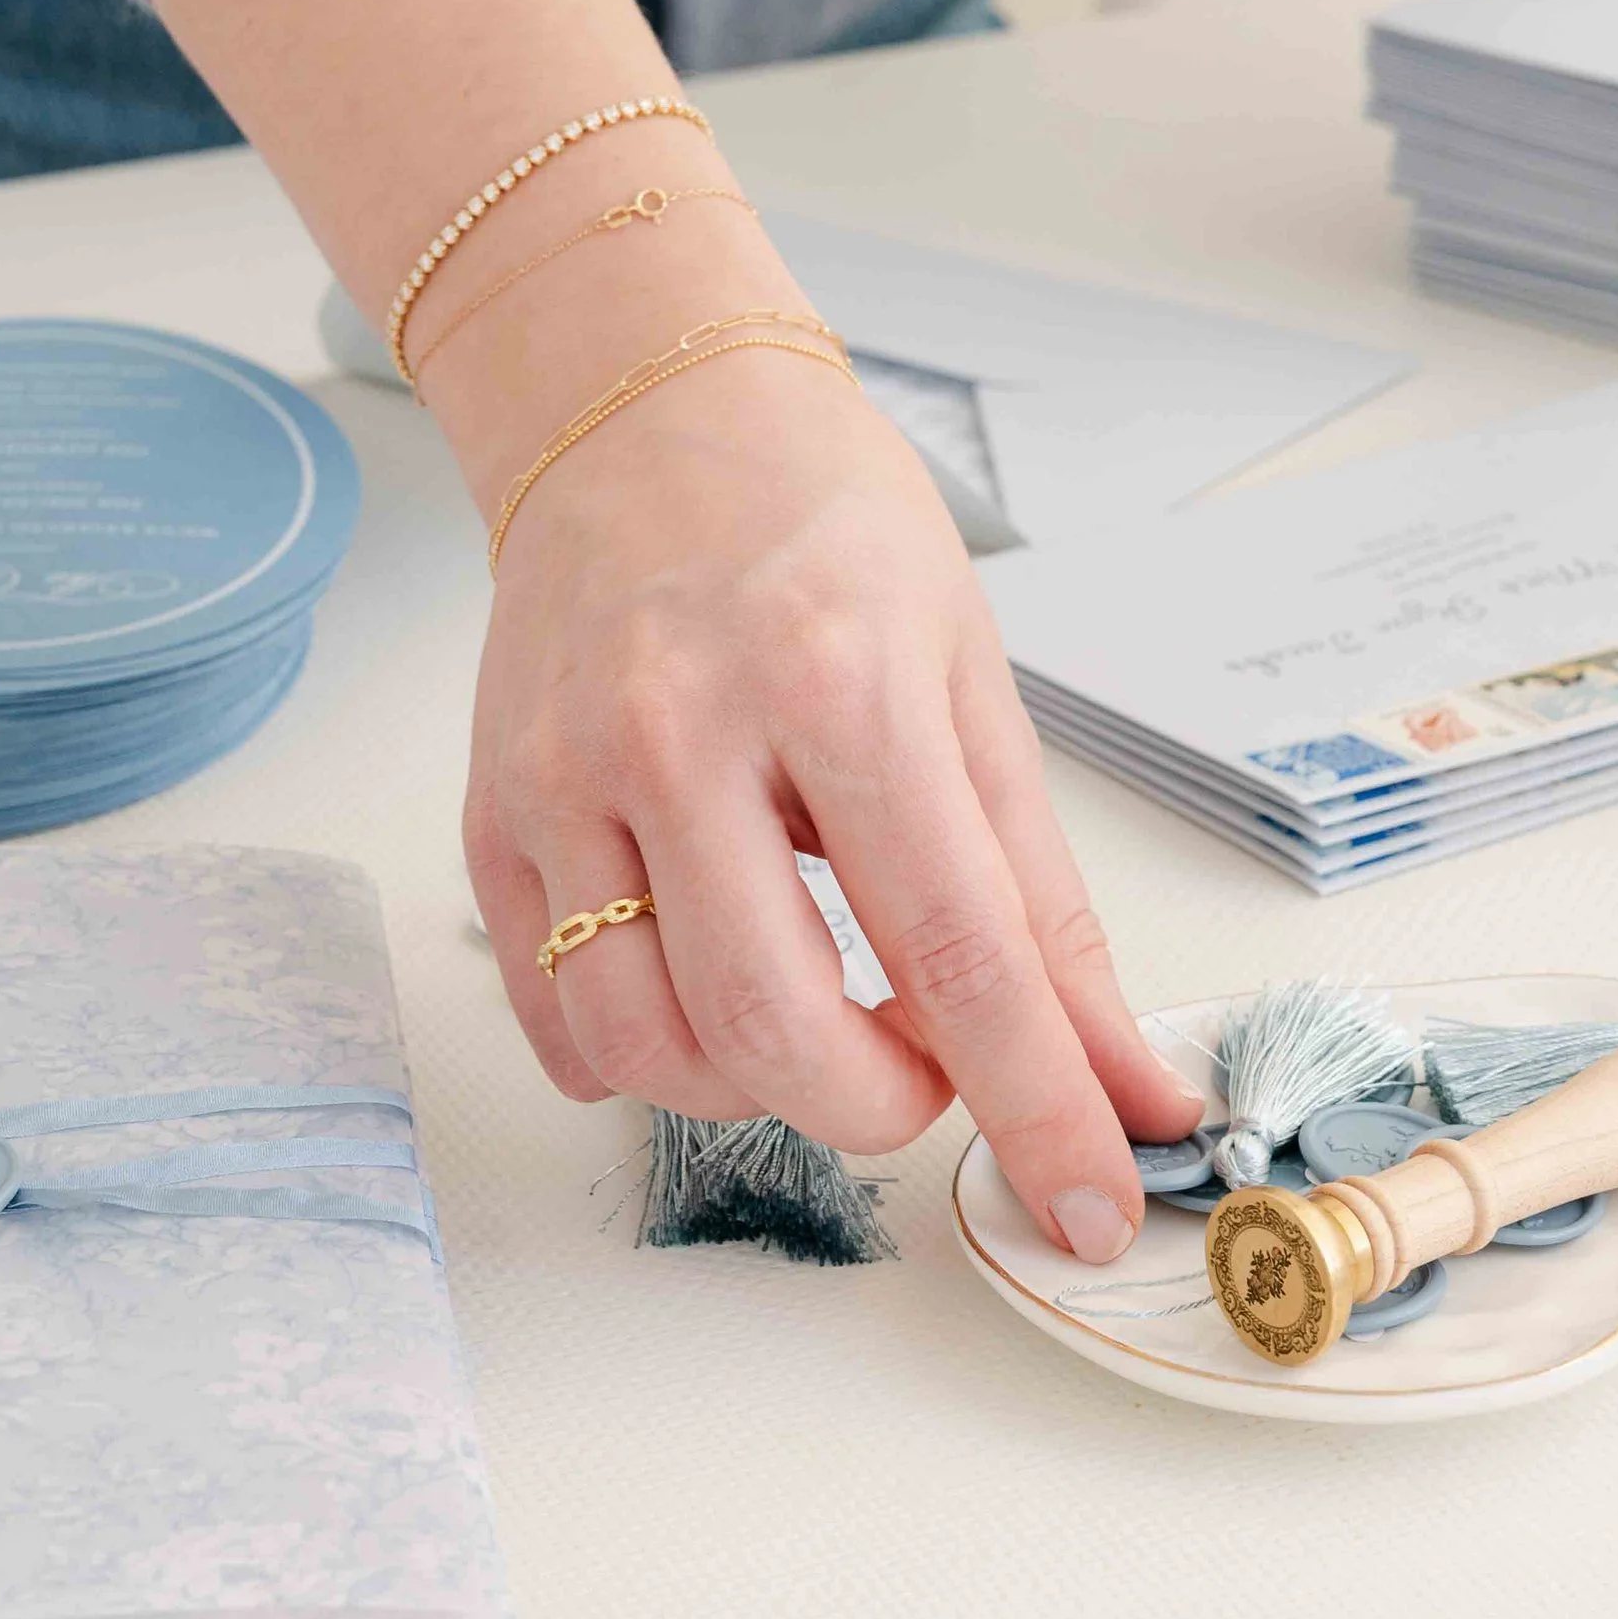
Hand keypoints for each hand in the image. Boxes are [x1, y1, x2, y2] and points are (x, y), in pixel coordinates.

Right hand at [461, 343, 1207, 1260]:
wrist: (647, 410)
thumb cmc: (824, 529)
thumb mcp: (973, 686)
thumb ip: (1044, 906)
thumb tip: (1125, 1081)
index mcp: (837, 683)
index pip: (955, 954)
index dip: (1036, 1108)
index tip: (1092, 1207)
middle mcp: (681, 730)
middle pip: (777, 1031)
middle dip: (883, 1109)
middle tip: (927, 1066)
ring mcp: (565, 775)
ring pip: (648, 1048)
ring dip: (758, 1090)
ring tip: (819, 1014)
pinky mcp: (492, 811)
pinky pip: (555, 1018)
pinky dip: (646, 1053)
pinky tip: (707, 985)